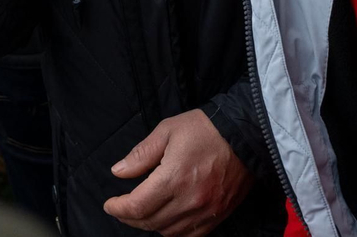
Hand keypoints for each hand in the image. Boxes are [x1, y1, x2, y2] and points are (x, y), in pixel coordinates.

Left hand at [103, 109, 253, 236]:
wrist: (246, 135)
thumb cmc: (206, 129)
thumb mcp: (168, 130)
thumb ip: (141, 154)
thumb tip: (118, 172)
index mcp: (174, 178)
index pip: (137, 206)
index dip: (118, 209)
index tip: (110, 204)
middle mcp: (189, 201)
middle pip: (150, 222)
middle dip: (130, 217)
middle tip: (121, 207)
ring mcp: (205, 212)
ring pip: (168, 232)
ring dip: (150, 225)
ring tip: (142, 211)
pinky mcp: (217, 216)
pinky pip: (190, 236)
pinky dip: (173, 232)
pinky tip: (166, 220)